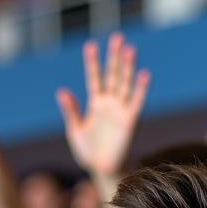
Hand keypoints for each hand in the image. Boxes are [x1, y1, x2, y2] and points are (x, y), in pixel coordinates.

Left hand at [55, 33, 149, 180]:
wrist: (102, 170)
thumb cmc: (88, 152)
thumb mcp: (75, 130)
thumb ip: (71, 110)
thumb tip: (62, 91)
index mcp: (95, 104)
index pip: (95, 78)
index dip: (93, 62)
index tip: (91, 45)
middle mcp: (109, 104)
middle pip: (113, 75)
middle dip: (114, 57)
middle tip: (118, 37)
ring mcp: (120, 111)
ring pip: (125, 84)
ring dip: (127, 67)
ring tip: (130, 48)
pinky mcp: (130, 121)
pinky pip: (137, 102)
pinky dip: (141, 89)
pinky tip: (144, 74)